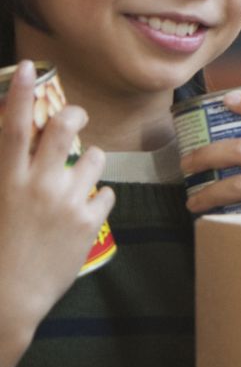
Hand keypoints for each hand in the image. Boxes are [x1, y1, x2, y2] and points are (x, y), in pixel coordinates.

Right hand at [0, 61, 113, 366]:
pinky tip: (84, 210)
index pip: (13, 127)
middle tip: (75, 117)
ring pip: (94, 158)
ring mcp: (66, 202)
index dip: (20, 94)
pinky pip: (106, 193)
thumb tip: (15, 150)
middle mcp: (38, 185)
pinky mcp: (89, 222)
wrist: (7, 298)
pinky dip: (98, 197)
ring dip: (89, 161)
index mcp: (6, 180)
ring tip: (76, 178)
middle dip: (73, 115)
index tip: (28, 68)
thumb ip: (7, 175)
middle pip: (63, 130)